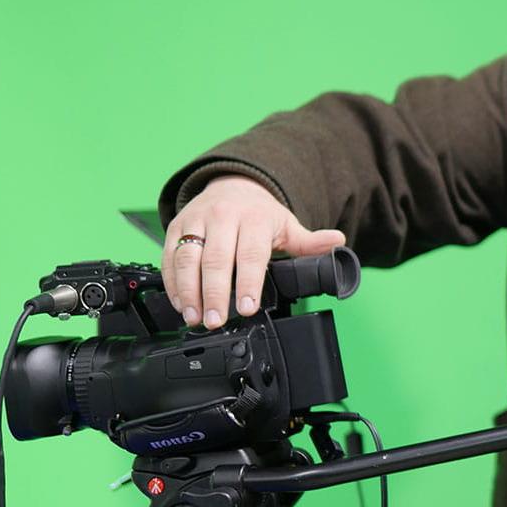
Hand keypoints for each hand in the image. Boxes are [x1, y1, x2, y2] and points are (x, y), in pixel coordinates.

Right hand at [161, 175, 345, 328]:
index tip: (246, 307)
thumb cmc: (260, 214)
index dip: (248, 282)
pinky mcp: (176, 228)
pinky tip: (180, 303)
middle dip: (214, 293)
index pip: (250, 253)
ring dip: (188, 291)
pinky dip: (172, 283)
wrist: (232, 185)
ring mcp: (196, 221)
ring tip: (194, 318)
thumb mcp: (287, 225)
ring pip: (187, 258)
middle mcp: (222, 217)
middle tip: (215, 320)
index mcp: (254, 219)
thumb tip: (337, 242)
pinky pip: (169, 257)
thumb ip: (309, 242)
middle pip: (215, 259)